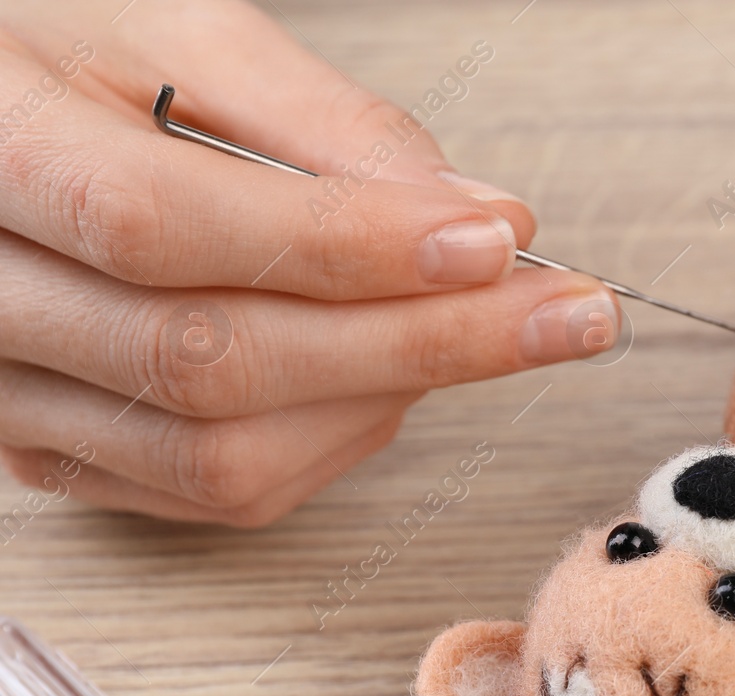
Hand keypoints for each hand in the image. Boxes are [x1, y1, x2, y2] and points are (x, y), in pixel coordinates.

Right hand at [0, 0, 616, 525]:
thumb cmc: (53, 56)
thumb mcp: (175, 32)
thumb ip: (327, 125)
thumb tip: (477, 216)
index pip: (162, 224)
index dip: (344, 247)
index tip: (493, 244)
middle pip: (209, 360)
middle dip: (417, 343)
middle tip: (559, 314)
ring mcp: (7, 396)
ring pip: (219, 452)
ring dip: (383, 396)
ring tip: (473, 327)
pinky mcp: (56, 453)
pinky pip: (215, 490)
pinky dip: (335, 440)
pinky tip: (390, 378)